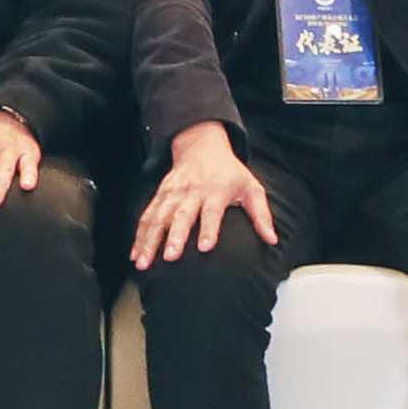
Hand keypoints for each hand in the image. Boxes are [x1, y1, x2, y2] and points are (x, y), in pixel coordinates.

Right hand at [132, 122, 274, 268]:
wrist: (201, 145)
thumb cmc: (230, 172)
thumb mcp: (251, 187)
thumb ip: (261, 214)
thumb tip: (272, 240)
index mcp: (215, 191)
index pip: (212, 212)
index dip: (209, 229)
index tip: (205, 247)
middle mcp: (192, 191)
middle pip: (182, 215)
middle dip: (175, 236)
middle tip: (170, 257)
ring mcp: (173, 193)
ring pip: (158, 217)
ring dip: (150, 240)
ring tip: (144, 263)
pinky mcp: (160, 195)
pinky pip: (147, 216)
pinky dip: (139, 235)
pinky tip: (135, 254)